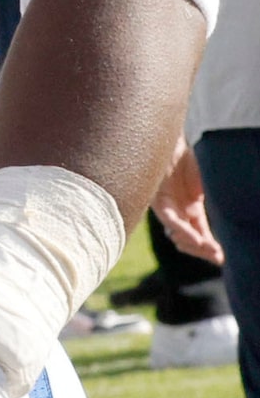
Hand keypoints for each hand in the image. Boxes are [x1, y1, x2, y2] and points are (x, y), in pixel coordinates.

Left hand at [155, 146, 223, 265]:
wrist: (171, 139)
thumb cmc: (189, 156)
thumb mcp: (208, 182)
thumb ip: (216, 199)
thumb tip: (239, 216)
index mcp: (192, 209)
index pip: (201, 235)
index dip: (210, 249)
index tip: (223, 258)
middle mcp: (178, 210)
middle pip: (188, 239)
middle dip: (202, 250)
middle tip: (217, 257)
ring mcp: (167, 205)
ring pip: (177, 232)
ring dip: (193, 244)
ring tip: (209, 249)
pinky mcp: (157, 197)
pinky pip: (169, 218)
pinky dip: (182, 228)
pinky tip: (195, 236)